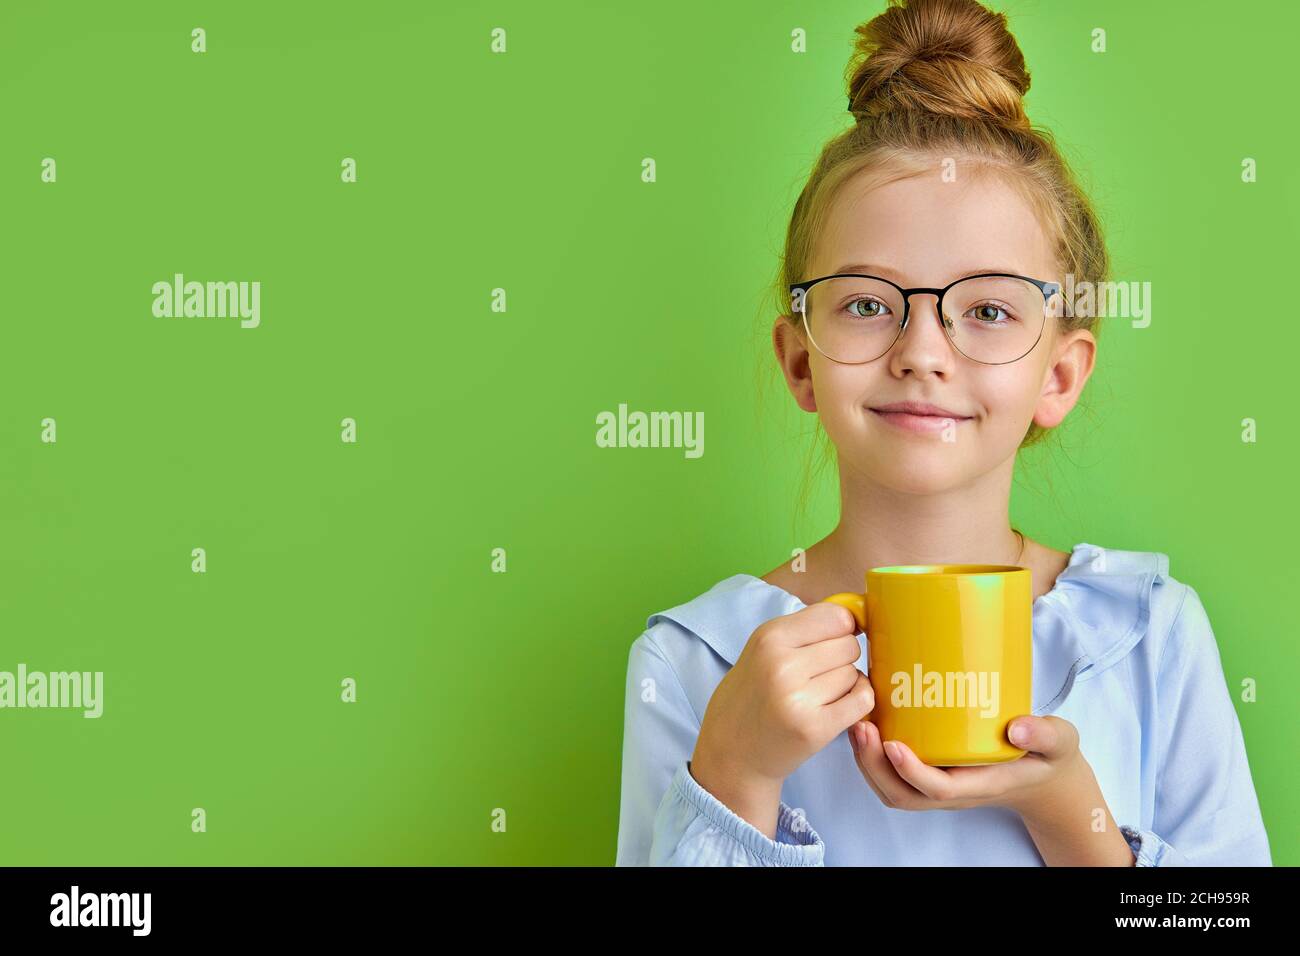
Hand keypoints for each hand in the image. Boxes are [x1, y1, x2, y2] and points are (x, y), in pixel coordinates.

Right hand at [694, 602, 874, 788]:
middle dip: (841, 658)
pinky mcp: (815, 729)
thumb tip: (858, 614)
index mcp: (768, 637)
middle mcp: (782, 665)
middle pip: (849, 645)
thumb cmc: (752, 695)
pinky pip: (862, 700)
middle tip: (817, 675)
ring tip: (817, 696)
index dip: (842, 628)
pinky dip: (857, 701)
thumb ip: (804, 629)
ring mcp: (799, 699)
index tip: (833, 640)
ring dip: (845, 684)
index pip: (836, 616)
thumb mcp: (763, 649)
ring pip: (854, 673)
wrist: (731, 752)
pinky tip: (837, 707)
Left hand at [849, 713, 1088, 814]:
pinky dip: (874, 754)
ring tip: (858, 724)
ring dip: (868, 761)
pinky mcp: (931, 770)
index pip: (937, 789)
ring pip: (892, 787)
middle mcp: (954, 790)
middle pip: (902, 794)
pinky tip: (870, 721)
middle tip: (861, 726)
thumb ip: (1046, 734)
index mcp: (981, 784)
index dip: (910, 771)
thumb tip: (1018, 728)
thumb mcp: (1060, 742)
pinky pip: (894, 773)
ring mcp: (939, 783)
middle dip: (873, 766)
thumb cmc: (1048, 757)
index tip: (891, 743)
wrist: (1046, 778)